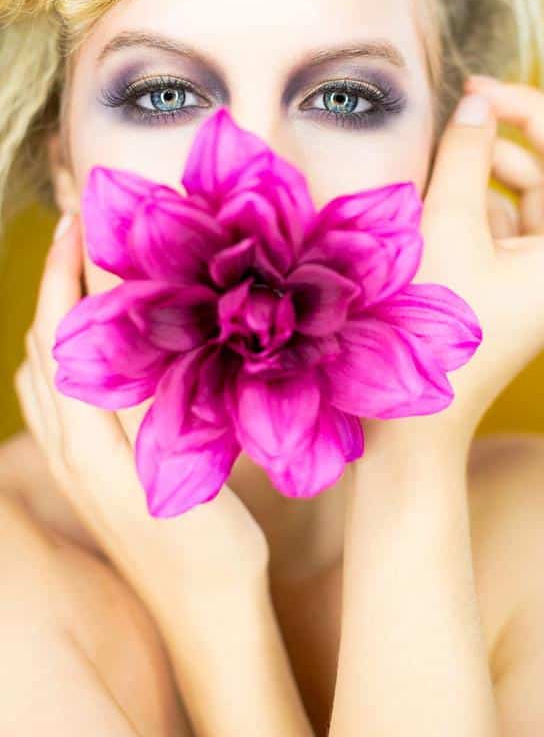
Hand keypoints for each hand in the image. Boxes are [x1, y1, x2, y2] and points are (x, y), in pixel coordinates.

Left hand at [14, 213, 268, 616]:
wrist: (203, 613)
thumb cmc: (208, 545)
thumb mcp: (179, 466)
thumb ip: (147, 397)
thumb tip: (129, 323)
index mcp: (86, 440)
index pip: (63, 333)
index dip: (67, 272)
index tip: (84, 222)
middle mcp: (67, 449)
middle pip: (44, 345)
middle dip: (55, 281)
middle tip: (81, 230)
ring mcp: (72, 466)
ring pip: (43, 373)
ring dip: (55, 315)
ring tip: (83, 275)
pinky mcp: (85, 478)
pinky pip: (53, 402)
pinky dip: (59, 356)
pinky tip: (89, 352)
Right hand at [365, 44, 543, 457]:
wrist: (412, 420)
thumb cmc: (428, 329)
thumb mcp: (444, 228)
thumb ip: (463, 155)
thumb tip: (474, 105)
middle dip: (525, 119)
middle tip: (470, 91)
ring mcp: (541, 274)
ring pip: (536, 190)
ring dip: (497, 155)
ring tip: (445, 140)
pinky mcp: (511, 283)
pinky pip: (510, 218)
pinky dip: (482, 191)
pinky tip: (443, 183)